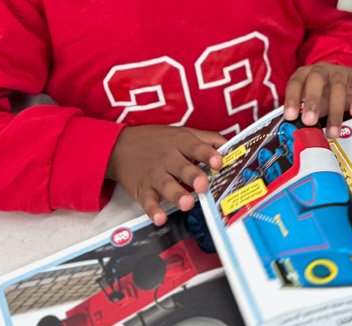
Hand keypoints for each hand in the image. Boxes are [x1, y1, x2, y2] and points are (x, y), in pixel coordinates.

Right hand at [106, 125, 225, 224]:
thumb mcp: (181, 133)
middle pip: (183, 168)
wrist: (119, 147)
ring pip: (167, 186)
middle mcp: (167, 158)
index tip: (218, 161)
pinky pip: (148, 201)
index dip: (207, 154)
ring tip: (187, 203)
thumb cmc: (158, 141)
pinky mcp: (142, 189)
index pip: (196, 147)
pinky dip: (153, 210)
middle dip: (194, 176)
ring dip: (177, 195)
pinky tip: (160, 218)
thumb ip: (207, 140)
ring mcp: (154, 175)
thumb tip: (232, 146)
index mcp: (180, 143)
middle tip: (203, 185)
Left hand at [282, 62, 351, 135]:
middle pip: (316, 80)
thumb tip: (295, 133)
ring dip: (335, 111)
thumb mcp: (309, 101)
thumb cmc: (322, 92)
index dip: (292, 99)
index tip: (291, 116)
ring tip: (332, 132)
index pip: (295, 83)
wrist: (343, 79)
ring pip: (338, 87)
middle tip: (309, 121)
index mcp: (305, 74)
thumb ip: (302, 113)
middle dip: (313, 100)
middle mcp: (321, 70)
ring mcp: (340, 72)